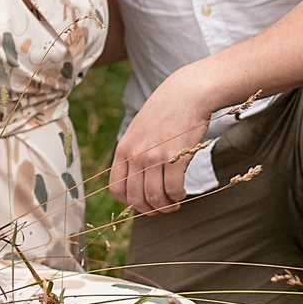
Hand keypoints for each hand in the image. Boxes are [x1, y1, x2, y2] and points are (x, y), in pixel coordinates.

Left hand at [109, 70, 216, 215]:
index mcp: (124, 148)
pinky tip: (182, 193)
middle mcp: (136, 154)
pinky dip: (178, 196)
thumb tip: (138, 179)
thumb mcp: (139, 129)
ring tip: (174, 203)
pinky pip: (173, 189)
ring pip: (155, 197)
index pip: (116, 188)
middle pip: (135, 198)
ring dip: (166, 206)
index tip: (142, 202)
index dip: (129, 202)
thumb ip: (135, 152)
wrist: (186, 94)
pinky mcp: (175, 157)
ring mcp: (154, 156)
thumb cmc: (165, 112)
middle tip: (162, 208)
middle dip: (149, 209)